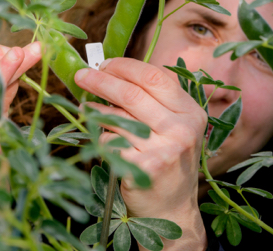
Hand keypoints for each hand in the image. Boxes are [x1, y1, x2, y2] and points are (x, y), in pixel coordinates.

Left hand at [74, 58, 208, 250]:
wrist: (172, 209)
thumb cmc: (166, 160)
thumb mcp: (172, 127)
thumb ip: (152, 100)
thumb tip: (111, 71)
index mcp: (191, 112)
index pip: (154, 76)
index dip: (124, 66)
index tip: (104, 64)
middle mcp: (182, 129)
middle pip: (132, 93)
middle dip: (101, 81)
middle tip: (81, 75)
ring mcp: (163, 150)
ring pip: (116, 118)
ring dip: (95, 110)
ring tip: (85, 107)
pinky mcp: (142, 168)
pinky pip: (108, 142)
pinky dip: (99, 138)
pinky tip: (98, 138)